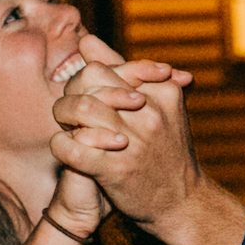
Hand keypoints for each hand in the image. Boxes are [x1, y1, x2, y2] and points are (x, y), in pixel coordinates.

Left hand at [51, 34, 244, 244]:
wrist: (182, 203)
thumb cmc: (164, 152)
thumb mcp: (156, 106)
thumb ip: (122, 71)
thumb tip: (86, 41)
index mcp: (160, 91)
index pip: (103, 68)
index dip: (83, 80)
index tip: (85, 96)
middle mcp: (149, 112)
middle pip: (89, 83)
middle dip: (70, 95)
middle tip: (68, 111)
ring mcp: (133, 141)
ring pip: (80, 110)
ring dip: (63, 118)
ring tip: (67, 128)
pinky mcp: (116, 170)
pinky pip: (73, 147)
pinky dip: (61, 146)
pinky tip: (65, 149)